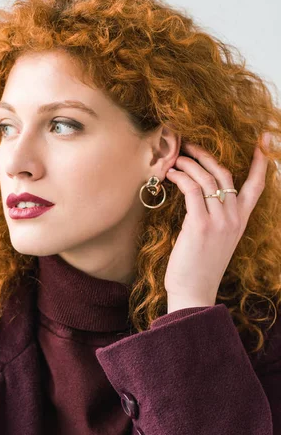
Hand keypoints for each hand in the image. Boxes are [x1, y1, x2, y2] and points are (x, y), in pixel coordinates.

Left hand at [164, 133, 270, 309]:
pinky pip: (192, 190)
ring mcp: (220, 221)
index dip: (260, 162)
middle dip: (206, 155)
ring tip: (175, 159)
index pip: (257, 186)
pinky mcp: (200, 225)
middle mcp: (234, 219)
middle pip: (225, 174)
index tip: (262, 141)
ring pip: (207, 179)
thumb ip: (216, 219)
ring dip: (189, 164)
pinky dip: (181, 178)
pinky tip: (171, 175)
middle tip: (189, 145)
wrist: (194, 293)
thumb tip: (200, 199)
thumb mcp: (216, 241)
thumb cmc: (199, 268)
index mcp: (241, 221)